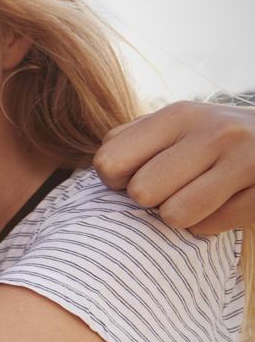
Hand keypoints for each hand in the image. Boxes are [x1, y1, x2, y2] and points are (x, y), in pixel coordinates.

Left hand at [95, 100, 254, 233]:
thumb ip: (134, 141)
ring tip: (201, 196)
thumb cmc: (218, 142)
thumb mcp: (179, 127)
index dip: (115, 180)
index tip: (136, 177)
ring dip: (182, 216)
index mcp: (178, 114)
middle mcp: (211, 131)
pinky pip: (210, 227)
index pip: (109, 160)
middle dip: (151, 200)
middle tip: (176, 188)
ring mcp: (244, 160)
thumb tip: (100, 168)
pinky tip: (228, 202)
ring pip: (174, 215)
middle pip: (140, 192)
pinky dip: (212, 224)